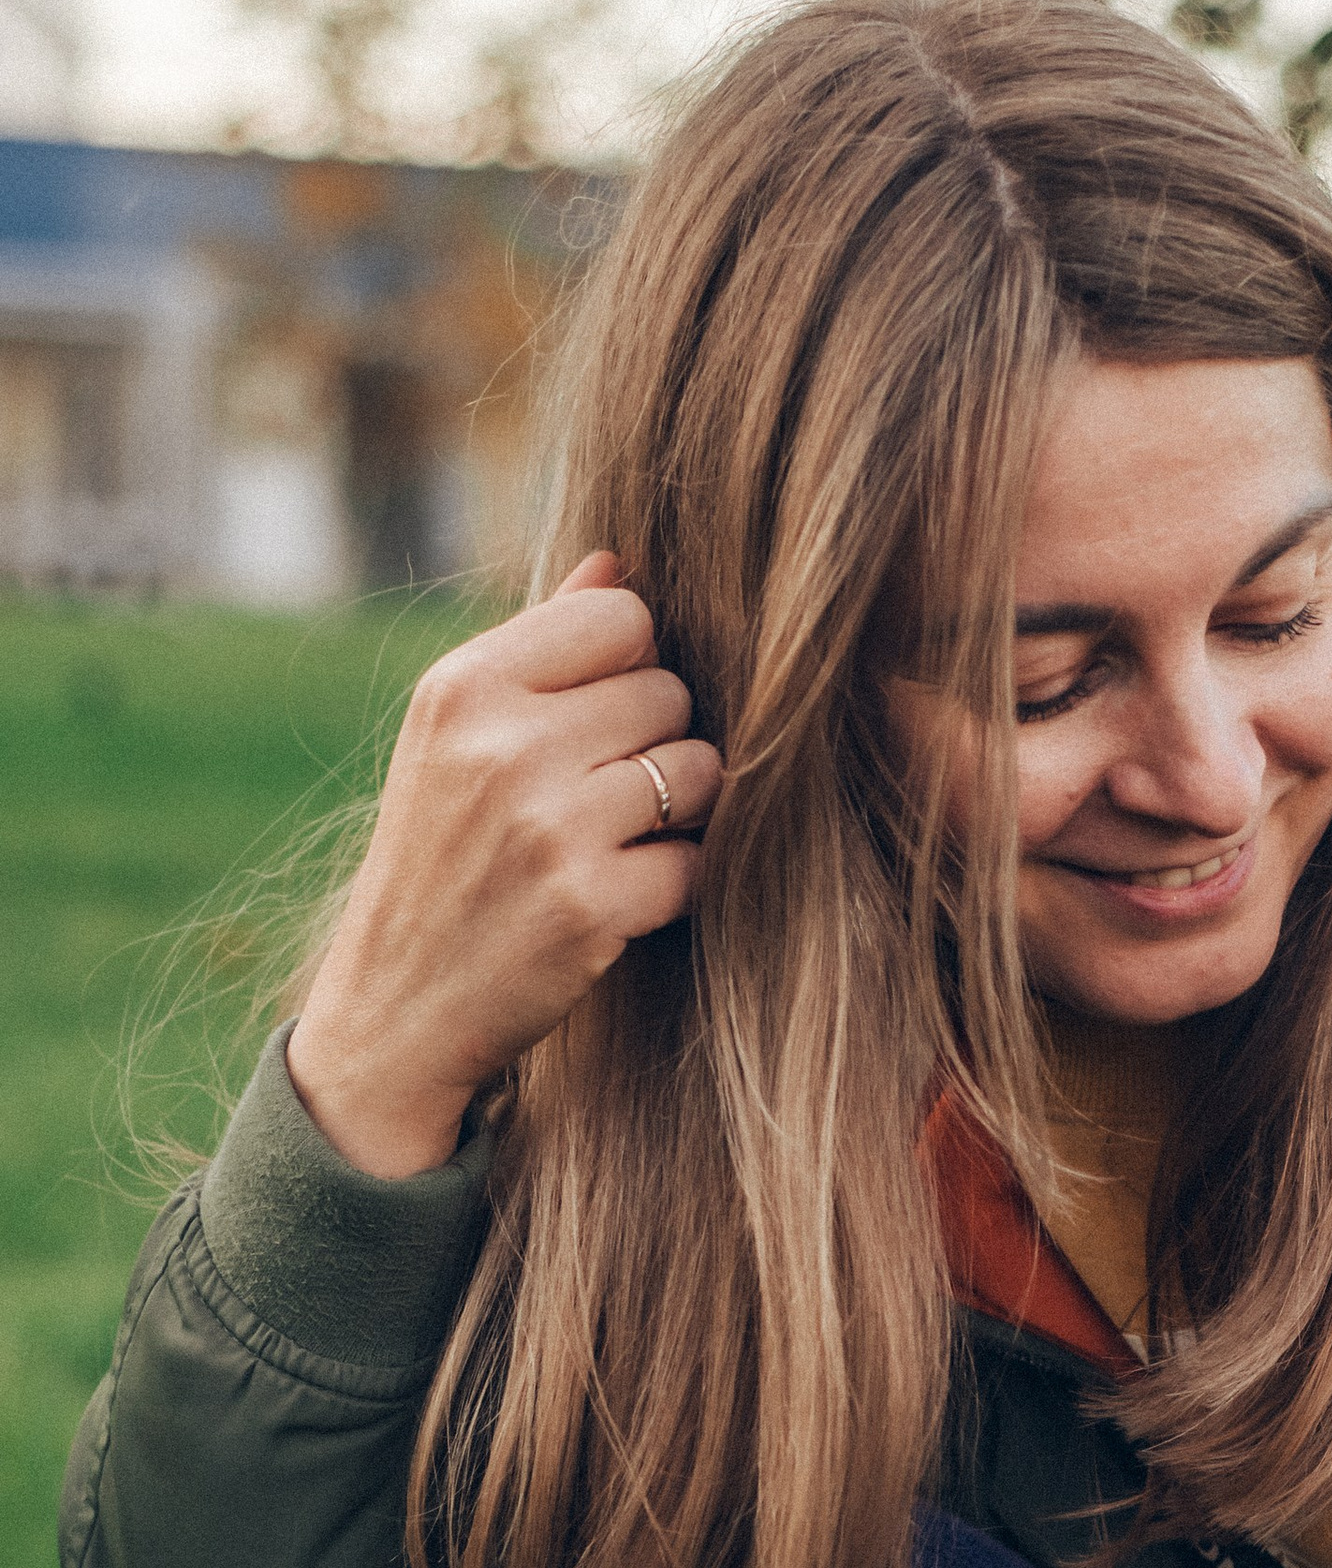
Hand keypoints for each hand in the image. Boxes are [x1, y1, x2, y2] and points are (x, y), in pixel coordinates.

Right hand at [287, 551, 722, 1177]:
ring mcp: (548, 827)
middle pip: (670, 693)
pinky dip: (674, 885)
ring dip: (680, 812)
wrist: (397, 1005)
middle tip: (607, 798)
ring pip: (698, 771)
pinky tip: (621, 901)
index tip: (600, 720)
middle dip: (658, 743)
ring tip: (620, 842)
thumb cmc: (440, 857)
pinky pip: (695, 862)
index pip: (622, 617)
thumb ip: (539, 646)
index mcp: (464, 686)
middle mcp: (503, 745)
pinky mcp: (591, 907)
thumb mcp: (455, 738)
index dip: (633, 666)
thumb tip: (618, 563)